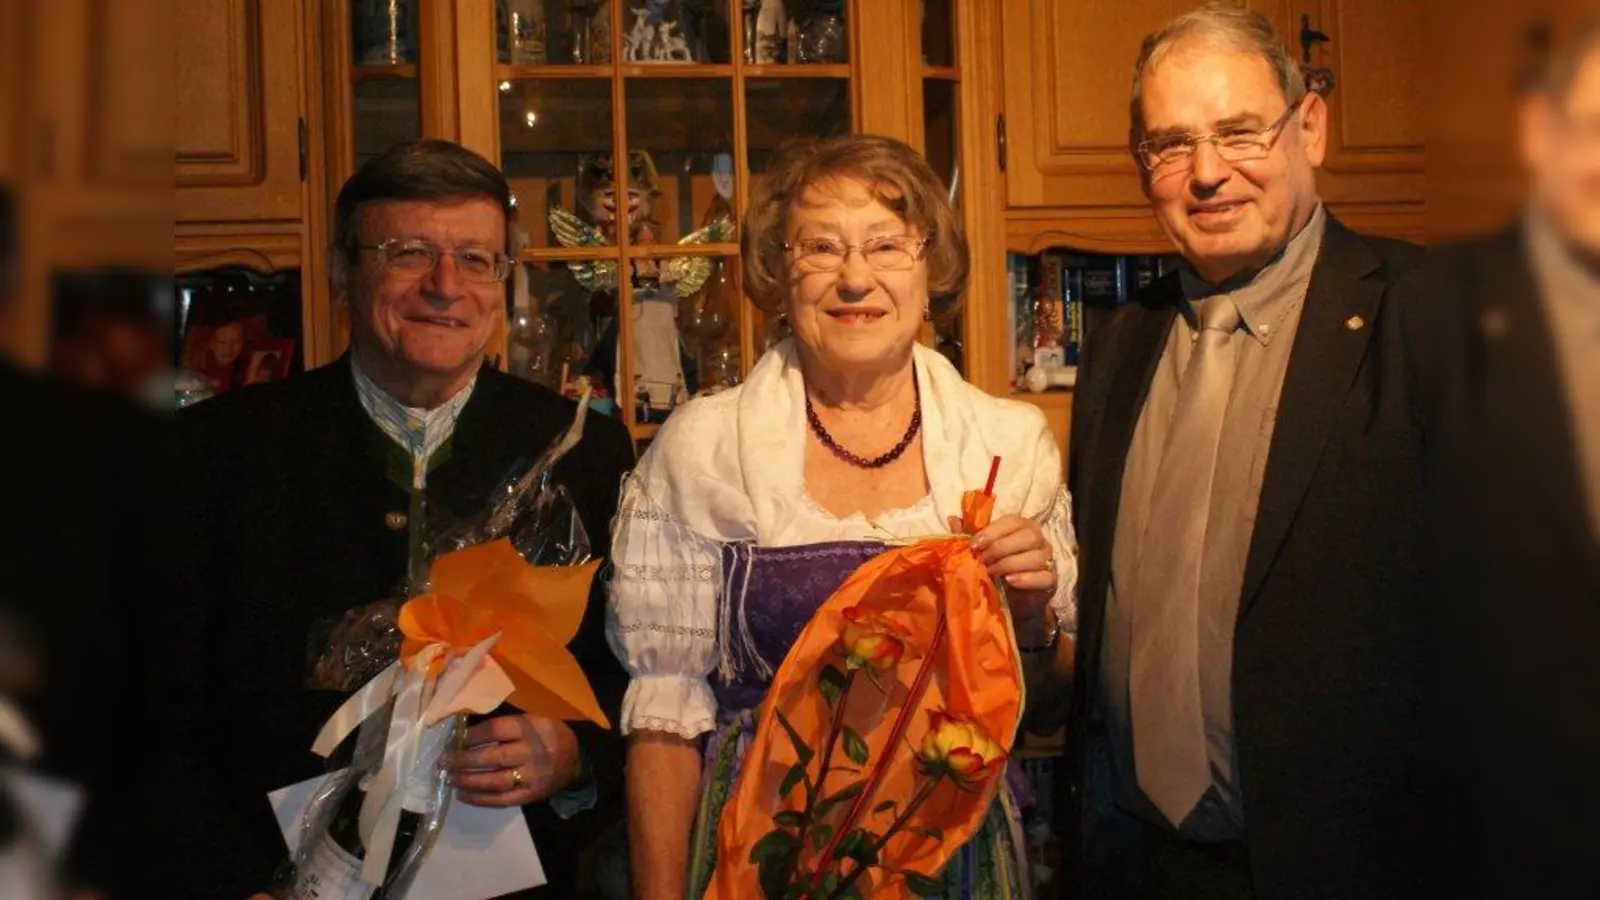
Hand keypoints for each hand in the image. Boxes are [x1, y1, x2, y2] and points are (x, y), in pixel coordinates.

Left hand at [450, 713, 580, 807]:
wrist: (574, 760)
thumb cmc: (546, 735)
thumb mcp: (533, 719)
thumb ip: (506, 724)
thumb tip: (465, 730)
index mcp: (531, 729)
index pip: (496, 731)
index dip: (472, 736)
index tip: (453, 740)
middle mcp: (532, 753)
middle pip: (493, 757)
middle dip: (464, 760)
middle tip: (443, 761)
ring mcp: (532, 777)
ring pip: (495, 781)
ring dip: (468, 781)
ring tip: (449, 778)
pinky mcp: (530, 795)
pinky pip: (502, 800)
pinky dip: (480, 799)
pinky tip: (463, 795)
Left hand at [964, 514, 1056, 619]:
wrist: (1012, 597)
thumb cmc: (996, 566)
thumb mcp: (980, 550)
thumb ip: (967, 535)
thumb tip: (952, 519)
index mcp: (1021, 526)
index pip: (1013, 521)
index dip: (992, 532)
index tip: (974, 545)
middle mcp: (1038, 539)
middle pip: (1028, 536)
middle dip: (1000, 548)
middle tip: (982, 560)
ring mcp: (1047, 559)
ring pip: (1036, 556)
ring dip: (1009, 564)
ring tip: (991, 573)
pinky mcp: (1051, 580)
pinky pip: (1045, 576)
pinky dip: (1026, 579)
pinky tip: (1009, 581)